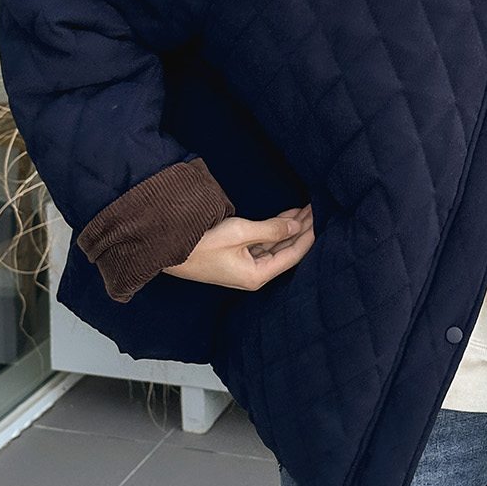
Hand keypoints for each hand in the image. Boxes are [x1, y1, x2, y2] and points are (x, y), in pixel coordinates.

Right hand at [161, 204, 313, 290]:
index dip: (308, 235)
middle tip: (316, 209)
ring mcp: (244, 268)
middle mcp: (253, 275)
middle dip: (302, 230)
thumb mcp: (240, 233)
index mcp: (257, 275)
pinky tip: (285, 216)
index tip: (319, 217)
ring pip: (275, 247)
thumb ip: (272, 229)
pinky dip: (274, 231)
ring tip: (305, 210)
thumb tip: (296, 225)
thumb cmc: (201, 243)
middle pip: (286, 251)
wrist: (167, 249)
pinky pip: (262, 245)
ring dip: (289, 228)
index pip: (293, 255)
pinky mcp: (235, 259)